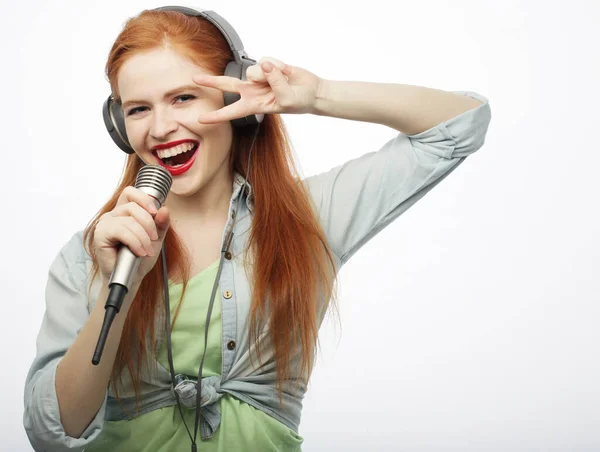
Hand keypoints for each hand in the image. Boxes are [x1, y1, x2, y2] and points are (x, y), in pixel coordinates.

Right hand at [94, 186, 170, 290]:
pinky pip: (121, 231)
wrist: (131, 277)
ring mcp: (105, 224)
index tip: (155, 212)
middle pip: (133, 207)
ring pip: (129, 221)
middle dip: (148, 223)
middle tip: (154, 238)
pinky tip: (139, 252)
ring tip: (147, 250)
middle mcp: (113, 215)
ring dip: (143, 238)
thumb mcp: (156, 238)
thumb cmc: (140, 257)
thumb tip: (165, 209)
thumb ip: (161, 224)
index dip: (144, 198)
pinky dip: (135, 242)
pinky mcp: (100, 234)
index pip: (130, 192)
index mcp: (124, 211)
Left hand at [193, 57, 322, 123]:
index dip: (217, 116)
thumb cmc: (299, 101)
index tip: (201, 119)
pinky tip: (286, 72)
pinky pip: (266, 61)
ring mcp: (259, 77)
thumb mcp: (286, 99)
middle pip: (228, 84)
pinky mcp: (267, 66)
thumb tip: (265, 66)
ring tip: (284, 79)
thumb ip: (274, 82)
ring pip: (254, 70)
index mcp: (254, 105)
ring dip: (271, 74)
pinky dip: (278, 66)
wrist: (311, 91)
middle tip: (195, 79)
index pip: (232, 111)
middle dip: (212, 82)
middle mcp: (253, 91)